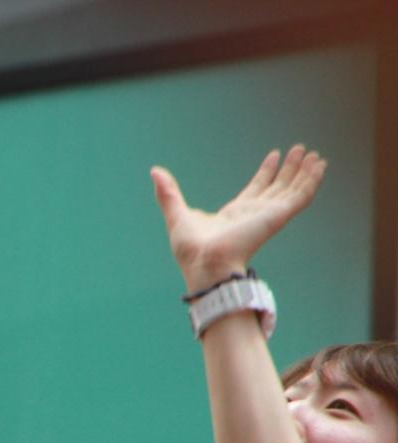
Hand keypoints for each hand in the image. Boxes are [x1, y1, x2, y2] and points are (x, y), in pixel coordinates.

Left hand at [150, 145, 326, 291]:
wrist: (205, 262)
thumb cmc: (191, 248)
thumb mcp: (176, 213)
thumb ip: (168, 193)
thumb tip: (154, 171)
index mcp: (235, 214)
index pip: (256, 189)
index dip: (266, 172)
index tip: (274, 155)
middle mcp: (255, 213)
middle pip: (278, 186)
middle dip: (289, 169)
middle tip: (300, 150)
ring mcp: (268, 214)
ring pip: (292, 189)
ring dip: (304, 172)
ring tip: (314, 154)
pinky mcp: (278, 216)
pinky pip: (301, 196)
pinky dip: (311, 180)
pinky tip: (319, 166)